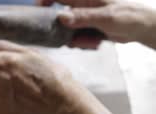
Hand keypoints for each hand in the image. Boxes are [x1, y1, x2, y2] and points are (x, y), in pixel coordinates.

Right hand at [40, 0, 155, 48]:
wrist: (142, 28)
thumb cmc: (128, 15)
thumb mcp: (106, 17)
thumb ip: (83, 17)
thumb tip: (61, 17)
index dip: (44, 1)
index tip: (36, 12)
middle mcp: (81, 6)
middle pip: (59, 16)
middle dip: (61, 30)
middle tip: (69, 39)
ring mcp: (84, 18)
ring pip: (67, 30)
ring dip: (74, 39)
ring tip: (89, 42)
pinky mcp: (87, 28)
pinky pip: (76, 37)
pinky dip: (82, 42)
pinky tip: (94, 43)